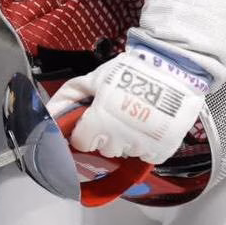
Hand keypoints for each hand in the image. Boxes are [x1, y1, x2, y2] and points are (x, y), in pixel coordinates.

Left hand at [45, 41, 209, 164]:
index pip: (81, 143)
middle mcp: (120, 137)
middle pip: (103, 149)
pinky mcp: (162, 150)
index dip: (84, 132)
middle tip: (117, 114)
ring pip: (125, 153)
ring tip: (136, 117)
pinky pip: (146, 156)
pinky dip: (146, 145)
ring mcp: (142, 145)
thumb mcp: (95, 77)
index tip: (92, 121)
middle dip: (106, 135)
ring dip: (126, 140)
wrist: (176, 68)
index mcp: (100, 119)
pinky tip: (149, 126)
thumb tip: (49, 113)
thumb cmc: (133, 71)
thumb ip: (70, 96)